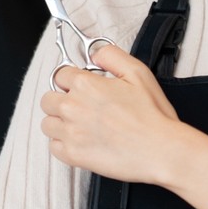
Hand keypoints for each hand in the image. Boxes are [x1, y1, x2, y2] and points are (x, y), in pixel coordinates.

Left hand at [40, 42, 207, 208]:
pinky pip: (53, 146)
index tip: (82, 87)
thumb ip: (111, 56)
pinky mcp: (72, 155)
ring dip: (60, 122)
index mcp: (85, 85)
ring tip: (80, 125)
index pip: (60, 75)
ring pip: (47, 123)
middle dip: (61, 99)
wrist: (160, 150)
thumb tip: (95, 53)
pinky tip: (81, 141)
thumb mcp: (138, 73)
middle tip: (81, 106)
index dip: (72, 79)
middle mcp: (72, 107)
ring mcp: (70, 133)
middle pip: (48, 99)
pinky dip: (63, 143)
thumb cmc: (152, 114)